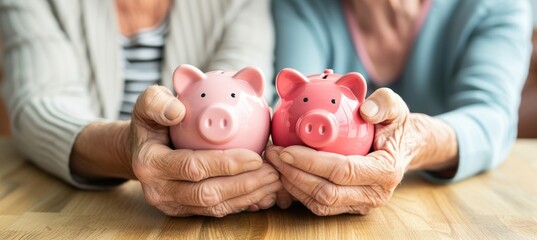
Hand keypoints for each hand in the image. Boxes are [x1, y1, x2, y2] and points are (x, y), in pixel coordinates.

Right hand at [130, 86, 280, 216]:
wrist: (141, 149)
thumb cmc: (152, 121)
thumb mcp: (147, 103)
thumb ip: (157, 102)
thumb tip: (177, 110)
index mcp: (150, 163)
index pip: (193, 167)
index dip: (226, 164)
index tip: (255, 155)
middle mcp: (159, 190)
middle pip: (208, 194)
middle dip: (244, 184)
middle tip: (272, 171)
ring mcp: (172, 205)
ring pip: (215, 207)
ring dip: (248, 196)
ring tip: (273, 181)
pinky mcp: (185, 212)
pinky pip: (217, 212)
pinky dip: (242, 203)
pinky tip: (263, 191)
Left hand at [266, 88, 456, 215]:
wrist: (402, 147)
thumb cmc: (393, 125)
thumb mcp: (394, 107)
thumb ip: (384, 103)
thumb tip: (366, 110)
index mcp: (385, 171)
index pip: (342, 171)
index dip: (311, 162)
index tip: (286, 148)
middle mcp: (374, 194)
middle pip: (326, 192)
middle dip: (294, 175)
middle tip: (273, 154)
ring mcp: (362, 205)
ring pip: (320, 203)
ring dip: (292, 185)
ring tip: (274, 163)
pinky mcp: (350, 207)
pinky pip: (320, 205)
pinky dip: (298, 191)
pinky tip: (285, 172)